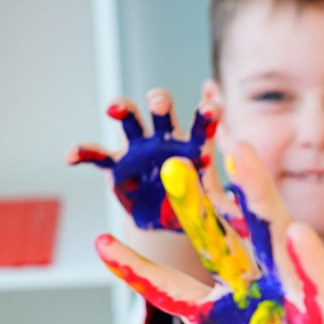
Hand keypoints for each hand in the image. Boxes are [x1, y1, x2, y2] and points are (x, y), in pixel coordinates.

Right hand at [69, 87, 217, 230]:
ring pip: (129, 120)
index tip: (211, 108)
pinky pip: (96, 154)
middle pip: (162, 110)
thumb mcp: (215, 210)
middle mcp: (165, 139)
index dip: (206, 112)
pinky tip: (71, 157)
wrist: (165, 221)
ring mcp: (138, 148)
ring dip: (123, 109)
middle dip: (159, 102)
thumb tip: (252, 220)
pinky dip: (83, 152)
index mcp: (194, 145)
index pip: (203, 122)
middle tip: (159, 102)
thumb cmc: (194, 206)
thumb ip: (231, 211)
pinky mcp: (115, 166)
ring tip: (115, 108)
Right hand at [95, 144, 323, 323]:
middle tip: (240, 150)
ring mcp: (250, 297)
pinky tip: (107, 246)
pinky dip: (142, 272)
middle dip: (259, 196)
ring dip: (198, 208)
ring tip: (172, 167)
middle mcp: (290, 292)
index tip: (297, 234)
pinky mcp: (216, 315)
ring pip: (223, 246)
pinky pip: (173, 291)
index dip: (311, 259)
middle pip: (276, 236)